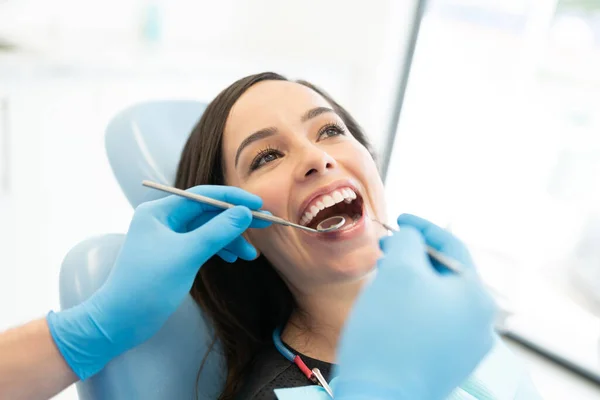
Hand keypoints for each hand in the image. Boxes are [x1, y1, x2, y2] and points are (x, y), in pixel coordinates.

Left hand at [47, 185, 268, 379]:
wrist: (120, 322)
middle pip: (207, 212)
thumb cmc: (148, 285)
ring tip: (250, 255)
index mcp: (159, 211)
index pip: (202, 195)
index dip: (233, 198)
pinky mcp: (172, 255)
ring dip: (229, 239)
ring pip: (207, 230)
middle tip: (265, 226)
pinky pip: (201, 244)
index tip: (259, 205)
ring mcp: (167, 238)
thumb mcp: (187, 255)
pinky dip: (218, 249)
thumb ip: (218, 231)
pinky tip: (232, 258)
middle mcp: (162, 220)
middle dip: (234, 221)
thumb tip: (245, 212)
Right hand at [334, 214, 496, 399]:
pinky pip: (433, 320)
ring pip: (438, 297)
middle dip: (414, 255)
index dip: (423, 227)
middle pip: (446, 273)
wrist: (378, 396)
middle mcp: (480, 323)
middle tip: (386, 248)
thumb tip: (410, 236)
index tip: (400, 219)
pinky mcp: (446, 361)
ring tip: (384, 275)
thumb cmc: (389, 335)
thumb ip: (407, 241)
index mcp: (476, 297)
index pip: (452, 246)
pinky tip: (390, 305)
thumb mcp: (397, 271)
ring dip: (412, 279)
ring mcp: (465, 346)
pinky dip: (413, 304)